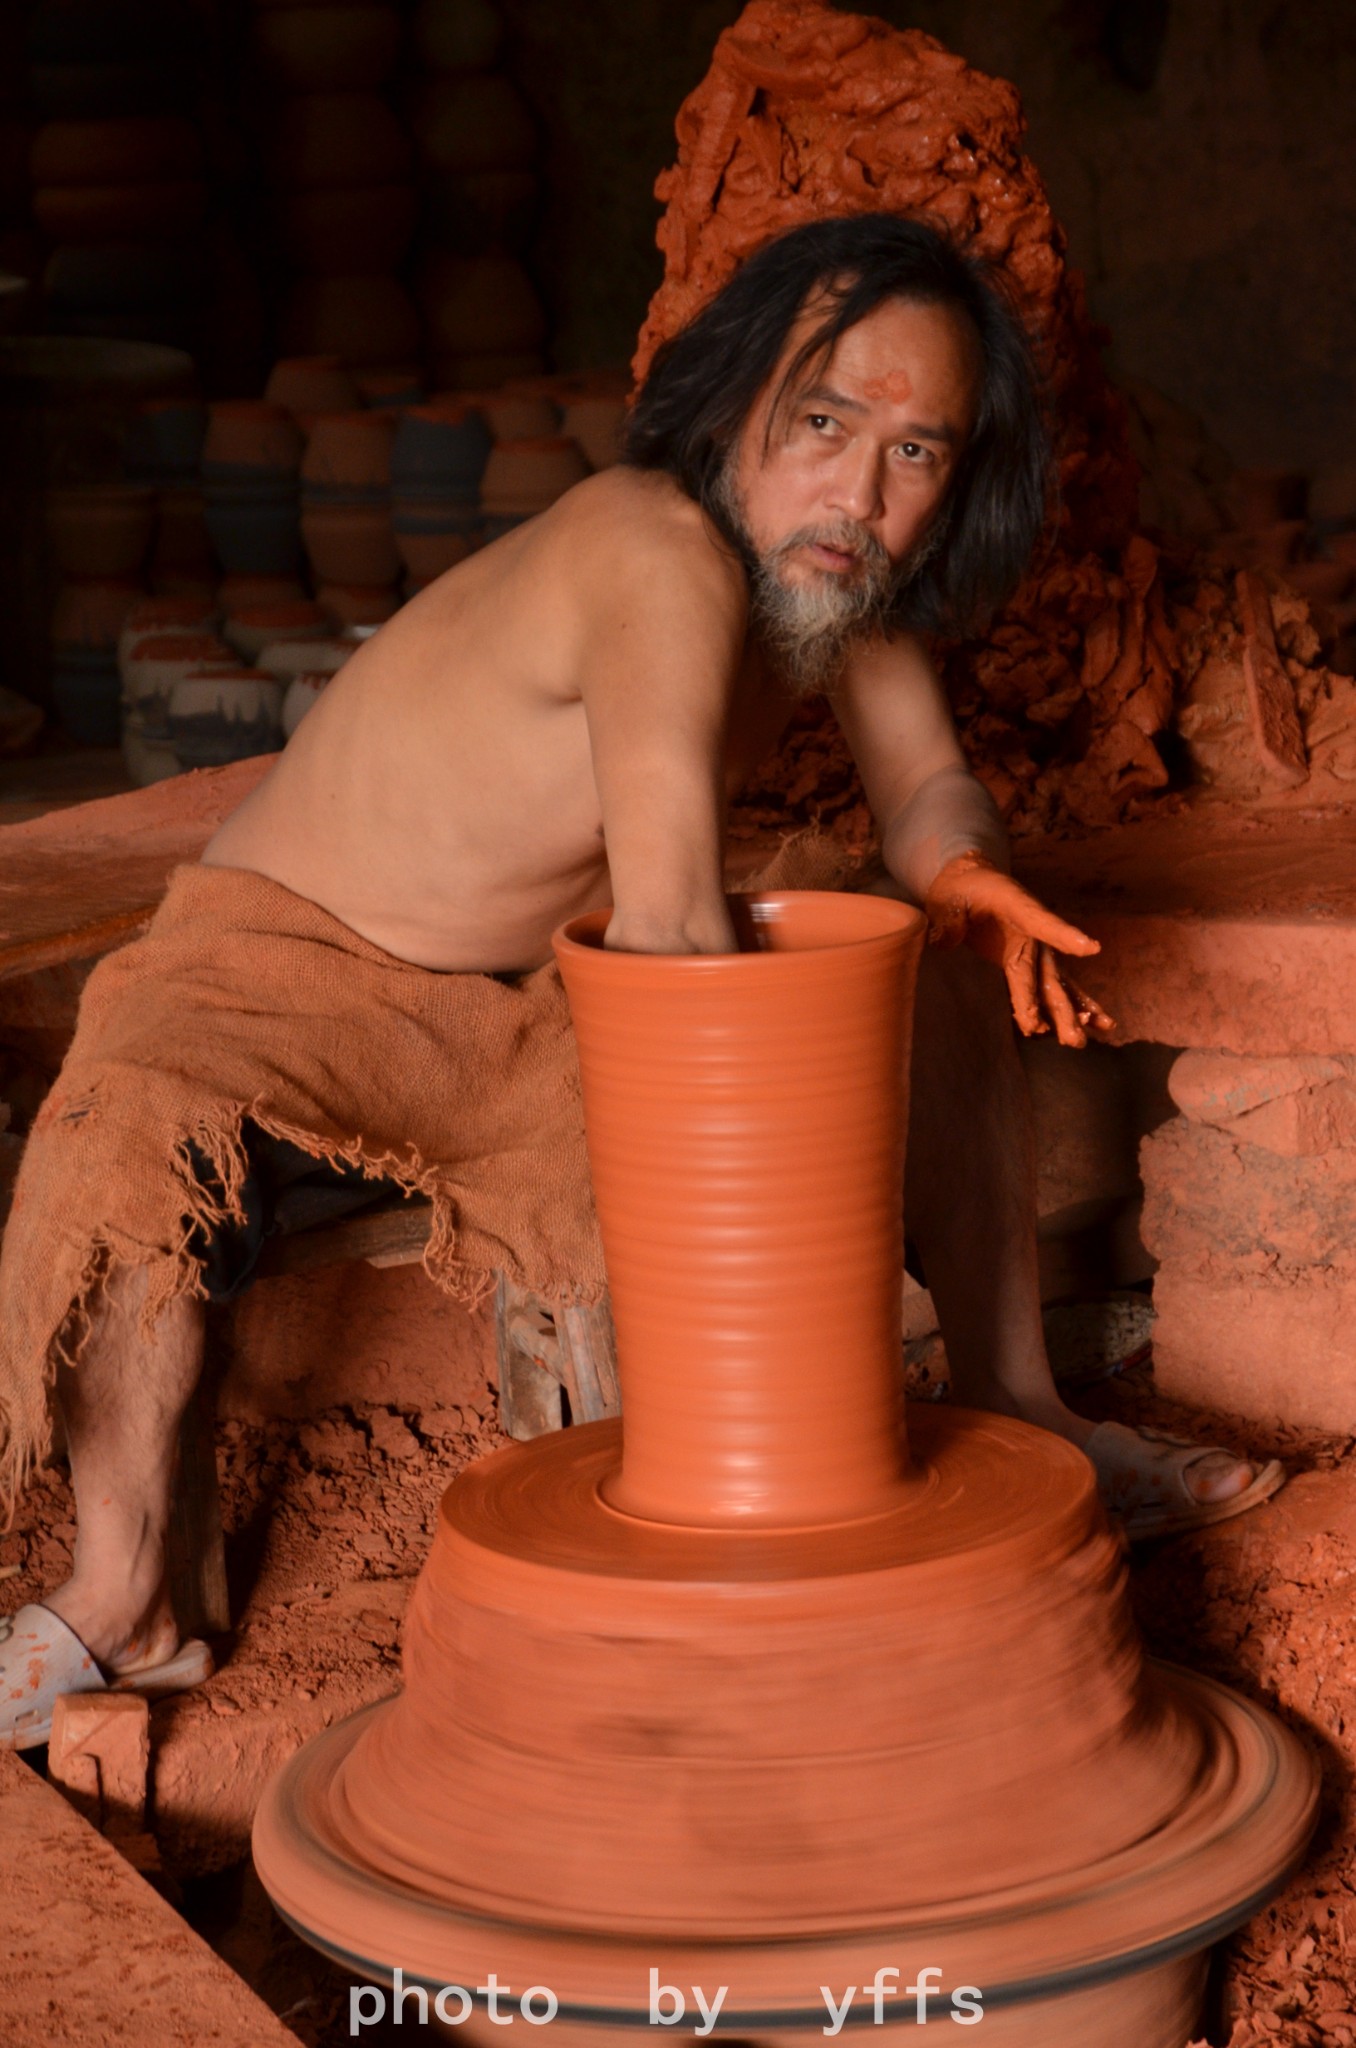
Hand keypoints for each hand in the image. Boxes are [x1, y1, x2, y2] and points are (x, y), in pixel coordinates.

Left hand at [924, 852, 1114, 1046]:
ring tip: (1079, 1042)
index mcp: (1018, 908)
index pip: (1043, 923)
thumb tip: (943, 941)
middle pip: (1048, 974)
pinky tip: (1095, 1027)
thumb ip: (949, 919)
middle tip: (1069, 1036)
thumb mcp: (949, 898)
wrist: (973, 882)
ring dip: (1069, 1015)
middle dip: (1058, 1007)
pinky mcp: (1033, 964)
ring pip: (1056, 987)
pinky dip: (1073, 1007)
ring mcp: (1038, 951)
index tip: (1090, 948)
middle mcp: (1035, 933)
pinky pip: (1055, 988)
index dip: (1064, 936)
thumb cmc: (962, 889)